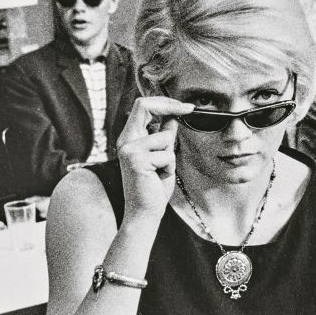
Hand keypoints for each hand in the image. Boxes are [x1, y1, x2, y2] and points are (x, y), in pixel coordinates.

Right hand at [116, 97, 193, 219]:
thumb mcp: (162, 156)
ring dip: (171, 155)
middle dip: (170, 105)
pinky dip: (169, 167)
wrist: (144, 212)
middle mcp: (125, 141)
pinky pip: (167, 155)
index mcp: (129, 138)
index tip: (184, 106)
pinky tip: (159, 178)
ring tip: (162, 171)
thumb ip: (164, 136)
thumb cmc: (153, 186)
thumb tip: (173, 117)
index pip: (142, 106)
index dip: (164, 102)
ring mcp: (128, 150)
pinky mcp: (136, 161)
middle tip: (190, 108)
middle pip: (144, 106)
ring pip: (164, 137)